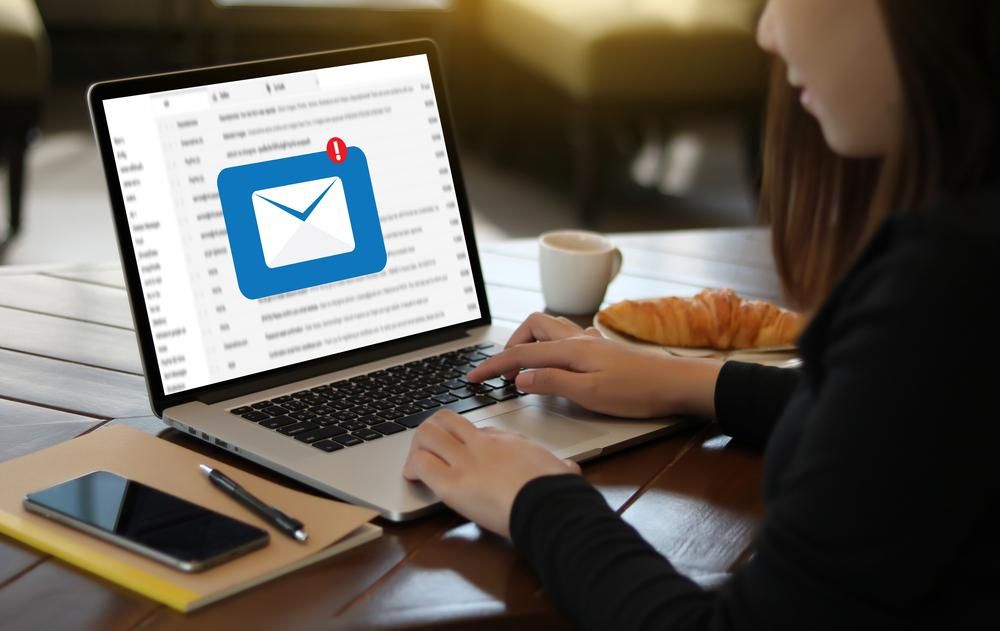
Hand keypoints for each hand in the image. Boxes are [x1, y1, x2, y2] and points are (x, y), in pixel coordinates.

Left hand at [403, 410, 580, 537]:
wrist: (550, 505)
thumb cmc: (558, 491)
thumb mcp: (561, 469)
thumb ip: (560, 467)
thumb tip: (568, 469)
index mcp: (508, 440)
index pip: (476, 430)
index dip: (463, 440)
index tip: (461, 453)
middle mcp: (483, 443)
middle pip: (446, 420)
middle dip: (431, 430)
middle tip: (427, 449)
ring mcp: (466, 460)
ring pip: (427, 434)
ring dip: (417, 446)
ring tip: (415, 463)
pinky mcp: (452, 483)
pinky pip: (420, 463)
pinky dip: (411, 468)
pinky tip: (413, 479)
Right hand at [470, 319, 722, 418]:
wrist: (678, 384)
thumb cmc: (638, 391)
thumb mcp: (590, 394)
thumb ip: (552, 383)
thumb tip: (520, 377)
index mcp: (571, 349)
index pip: (521, 353)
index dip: (493, 365)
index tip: (473, 377)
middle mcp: (579, 338)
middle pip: (534, 325)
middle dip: (512, 342)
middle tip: (504, 369)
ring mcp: (592, 341)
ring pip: (551, 328)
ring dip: (532, 341)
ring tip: (525, 367)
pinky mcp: (603, 349)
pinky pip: (568, 337)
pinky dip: (551, 346)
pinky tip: (558, 364)